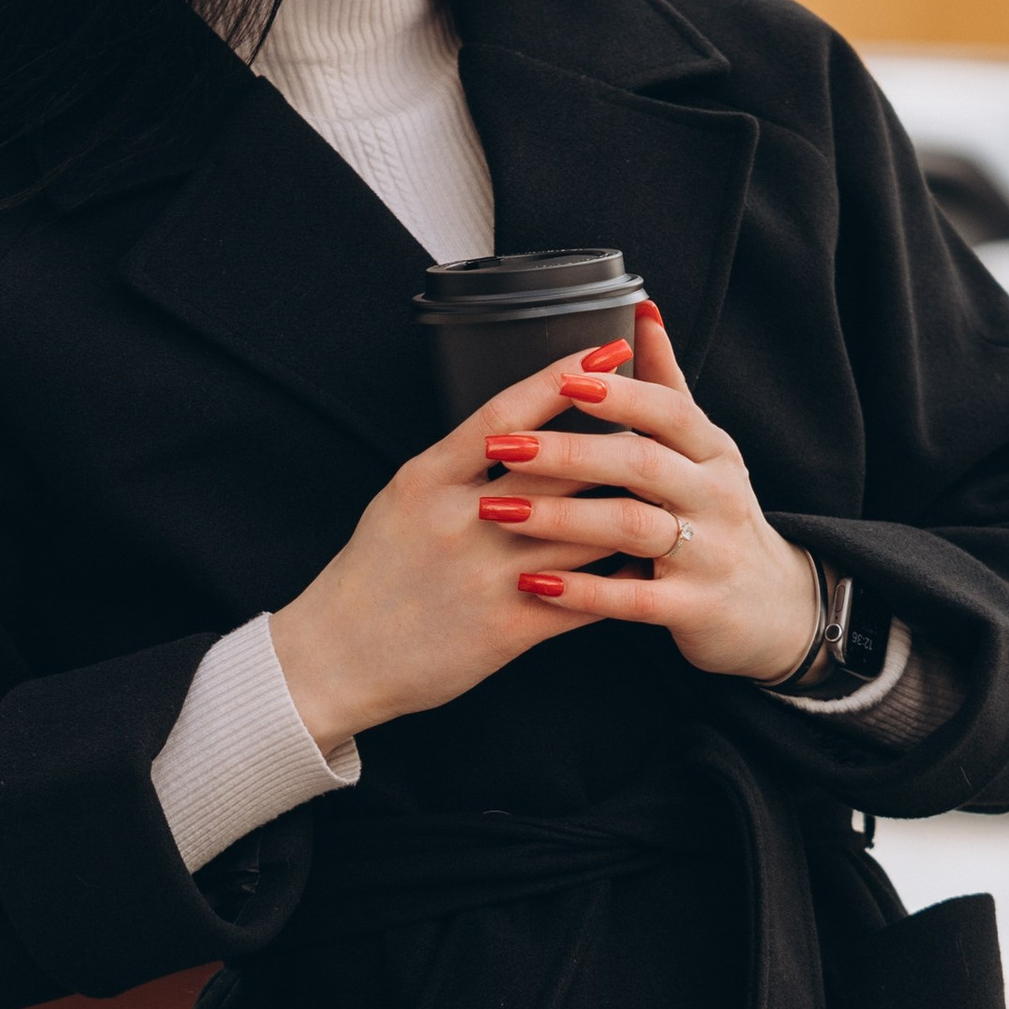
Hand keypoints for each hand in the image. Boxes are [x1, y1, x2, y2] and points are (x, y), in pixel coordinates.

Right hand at [268, 338, 657, 748]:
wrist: (336, 660)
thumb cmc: (372, 575)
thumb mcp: (402, 500)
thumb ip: (457, 466)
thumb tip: (516, 428)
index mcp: (428, 481)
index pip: (506, 414)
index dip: (562, 377)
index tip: (607, 348)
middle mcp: (459, 521)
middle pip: (559, 468)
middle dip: (618, 442)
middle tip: (667, 413)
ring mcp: (485, 577)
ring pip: (582, 531)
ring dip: (631, 510)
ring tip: (672, 486)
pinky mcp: (505, 630)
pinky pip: (581, 597)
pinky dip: (618, 578)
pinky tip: (648, 561)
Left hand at [458, 301, 821, 682]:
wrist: (773, 609)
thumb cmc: (719, 518)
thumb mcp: (703, 450)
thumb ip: (667, 384)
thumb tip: (642, 309)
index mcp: (713, 451)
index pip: (667, 410)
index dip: (616, 394)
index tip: (561, 381)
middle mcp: (716, 496)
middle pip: (642, 463)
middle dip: (568, 451)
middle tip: (503, 447)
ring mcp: (709, 553)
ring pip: (633, 526)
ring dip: (562, 517)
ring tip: (501, 510)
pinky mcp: (695, 608)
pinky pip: (633, 598)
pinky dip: (582, 590)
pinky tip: (534, 582)